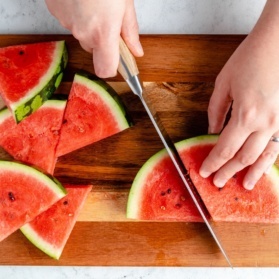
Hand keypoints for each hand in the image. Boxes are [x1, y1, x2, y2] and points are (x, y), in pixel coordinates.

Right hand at [45, 0, 142, 77]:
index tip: (117, 61)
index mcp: (103, 33)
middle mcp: (83, 33)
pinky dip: (77, 15)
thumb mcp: (125, 3)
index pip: (105, 70)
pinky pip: (70, 22)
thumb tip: (136, 51)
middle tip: (108, 19)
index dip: (111, 68)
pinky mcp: (55, 12)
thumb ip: (130, 32)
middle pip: (94, 49)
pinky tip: (81, 0)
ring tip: (94, 4)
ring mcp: (67, 22)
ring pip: (82, 35)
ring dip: (89, 25)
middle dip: (102, 40)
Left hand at [199, 0, 278, 189]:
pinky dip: (268, 160)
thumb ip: (216, 111)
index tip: (204, 171)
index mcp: (245, 115)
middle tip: (217, 182)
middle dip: (228, 171)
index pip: (224, 149)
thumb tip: (211, 132)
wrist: (278, 44)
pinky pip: (278, 146)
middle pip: (243, 157)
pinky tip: (262, 168)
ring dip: (252, 172)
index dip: (213, 163)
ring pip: (263, 156)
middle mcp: (265, 123)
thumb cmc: (250, 59)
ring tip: (244, 185)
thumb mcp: (224, 84)